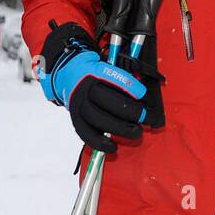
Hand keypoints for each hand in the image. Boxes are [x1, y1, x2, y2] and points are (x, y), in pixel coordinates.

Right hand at [39, 23, 147, 152]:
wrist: (68, 74)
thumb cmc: (94, 72)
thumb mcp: (107, 67)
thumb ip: (122, 79)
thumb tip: (143, 95)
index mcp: (95, 72)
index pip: (114, 78)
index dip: (130, 87)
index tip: (143, 94)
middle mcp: (85, 89)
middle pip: (108, 101)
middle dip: (130, 111)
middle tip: (145, 117)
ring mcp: (79, 105)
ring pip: (98, 119)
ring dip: (120, 128)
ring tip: (136, 132)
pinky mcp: (75, 118)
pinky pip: (86, 133)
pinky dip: (100, 143)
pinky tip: (113, 147)